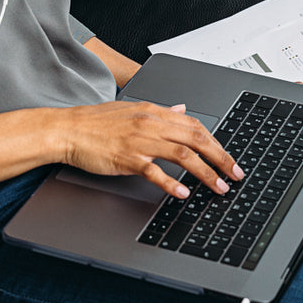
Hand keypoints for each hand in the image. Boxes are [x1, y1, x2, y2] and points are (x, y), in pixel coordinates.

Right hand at [59, 101, 244, 199]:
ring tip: (218, 187)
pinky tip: (183, 194)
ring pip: (183, 154)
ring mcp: (140, 141)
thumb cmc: (96, 123)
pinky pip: (155, 172)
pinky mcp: (127, 159)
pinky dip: (172, 183)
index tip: (228, 157)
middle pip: (197, 139)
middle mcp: (151, 123)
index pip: (195, 125)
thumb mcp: (132, 109)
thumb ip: (160, 111)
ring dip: (205, 173)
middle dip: (221, 158)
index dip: (217, 142)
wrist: (67, 130)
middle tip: (235, 174)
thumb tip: (181, 109)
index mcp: (154, 111)